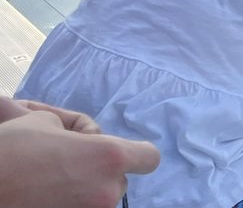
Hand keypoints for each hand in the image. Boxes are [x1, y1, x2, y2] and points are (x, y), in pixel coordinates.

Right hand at [0, 96, 159, 206]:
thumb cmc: (11, 150)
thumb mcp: (45, 122)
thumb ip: (77, 131)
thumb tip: (84, 138)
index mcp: (110, 157)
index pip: (149, 158)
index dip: (137, 153)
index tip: (119, 153)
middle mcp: (107, 190)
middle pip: (119, 181)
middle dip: (100, 173)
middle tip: (70, 165)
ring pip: (99, 199)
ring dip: (85, 191)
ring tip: (53, 180)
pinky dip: (70, 204)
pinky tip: (46, 195)